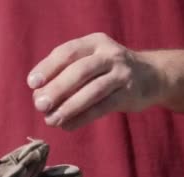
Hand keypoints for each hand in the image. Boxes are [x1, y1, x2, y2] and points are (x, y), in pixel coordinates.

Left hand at [27, 32, 163, 130]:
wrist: (152, 76)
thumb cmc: (109, 72)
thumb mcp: (91, 63)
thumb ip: (66, 75)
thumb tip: (39, 97)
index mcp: (94, 43)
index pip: (67, 52)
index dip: (48, 67)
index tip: (32, 83)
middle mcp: (109, 54)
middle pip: (79, 71)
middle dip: (57, 89)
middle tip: (39, 105)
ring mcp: (121, 73)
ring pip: (92, 90)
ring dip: (69, 107)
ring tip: (51, 120)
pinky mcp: (129, 93)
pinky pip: (103, 107)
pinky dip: (83, 117)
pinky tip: (68, 126)